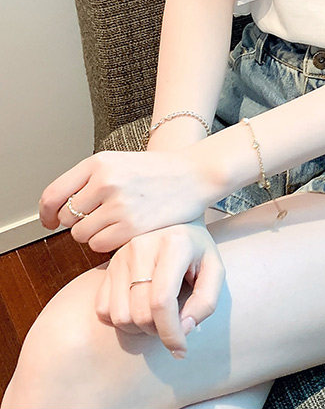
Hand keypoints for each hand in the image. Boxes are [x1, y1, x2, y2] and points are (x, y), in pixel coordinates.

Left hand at [38, 143, 217, 251]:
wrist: (194, 175)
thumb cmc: (155, 172)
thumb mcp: (118, 163)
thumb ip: (88, 181)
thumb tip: (55, 209)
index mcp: (98, 163)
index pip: (53, 195)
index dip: (46, 213)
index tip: (50, 221)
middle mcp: (106, 181)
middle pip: (66, 217)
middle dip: (77, 222)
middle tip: (98, 217)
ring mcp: (119, 204)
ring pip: (81, 234)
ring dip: (93, 234)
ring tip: (115, 222)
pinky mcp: (131, 226)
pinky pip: (99, 245)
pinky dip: (107, 242)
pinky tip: (123, 230)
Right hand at [94, 219, 225, 358]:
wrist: (175, 221)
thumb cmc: (197, 249)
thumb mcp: (214, 269)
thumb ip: (206, 301)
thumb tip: (183, 329)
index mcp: (174, 244)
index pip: (162, 301)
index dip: (171, 333)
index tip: (181, 350)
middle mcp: (142, 246)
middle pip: (139, 313)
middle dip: (158, 330)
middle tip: (172, 322)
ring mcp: (120, 255)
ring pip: (119, 316)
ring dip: (139, 327)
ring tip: (157, 314)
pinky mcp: (107, 265)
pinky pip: (103, 310)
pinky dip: (121, 319)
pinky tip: (139, 307)